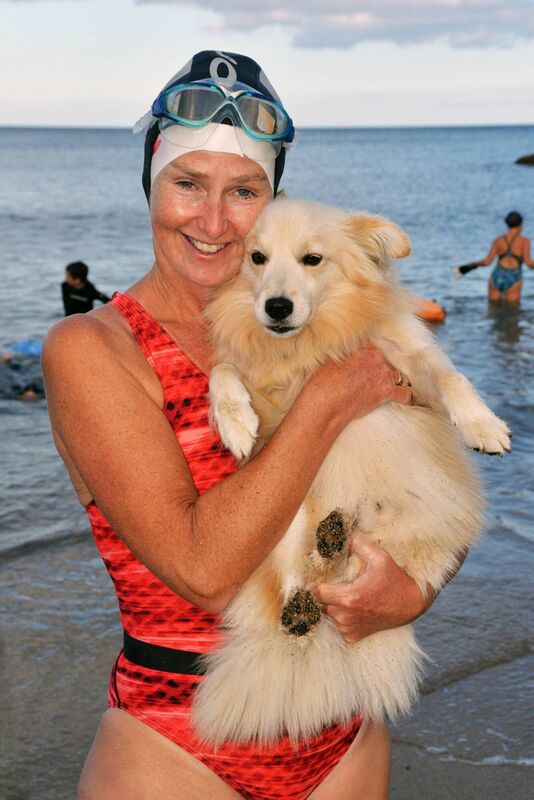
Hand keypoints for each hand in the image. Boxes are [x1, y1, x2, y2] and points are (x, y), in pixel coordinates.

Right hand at [309, 341, 412, 427]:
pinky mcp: (388, 391)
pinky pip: (405, 394)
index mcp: (362, 347)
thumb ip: (342, 354)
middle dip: (381, 368)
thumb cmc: (322, 383)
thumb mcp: (329, 360)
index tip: (368, 362)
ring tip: (386, 387)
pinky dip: (405, 398)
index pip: (373, 346)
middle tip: (373, 377)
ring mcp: (384, 373)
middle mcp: (376, 357)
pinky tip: (404, 400)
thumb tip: (343, 356)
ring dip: (392, 381)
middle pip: (386, 360)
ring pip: (396, 374)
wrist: (326, 401)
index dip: (371, 355)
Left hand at [313, 532, 431, 643]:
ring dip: (331, 605)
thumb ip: (358, 544)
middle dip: (324, 593)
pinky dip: (340, 616)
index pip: (317, 592)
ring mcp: (348, 629)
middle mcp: (345, 616)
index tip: (322, 576)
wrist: (411, 604)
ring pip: (327, 614)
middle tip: (333, 582)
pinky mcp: (353, 637)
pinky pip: (336, 625)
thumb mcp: (379, 557)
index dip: (316, 582)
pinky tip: (351, 607)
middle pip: (320, 603)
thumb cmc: (395, 579)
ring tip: (344, 594)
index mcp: (349, 597)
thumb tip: (342, 535)